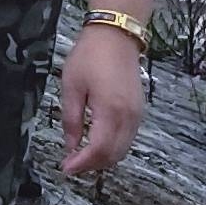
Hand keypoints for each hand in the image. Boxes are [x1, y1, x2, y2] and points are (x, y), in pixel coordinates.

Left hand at [60, 16, 147, 179]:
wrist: (116, 35)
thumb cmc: (91, 56)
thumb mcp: (71, 86)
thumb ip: (71, 119)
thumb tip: (70, 146)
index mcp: (110, 110)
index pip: (98, 150)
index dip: (82, 164)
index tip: (66, 168)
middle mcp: (128, 116)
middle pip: (113, 155)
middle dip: (92, 165)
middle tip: (71, 164)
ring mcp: (137, 114)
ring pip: (122, 149)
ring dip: (103, 158)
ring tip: (81, 156)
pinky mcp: (139, 110)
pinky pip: (128, 138)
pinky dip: (113, 147)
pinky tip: (96, 143)